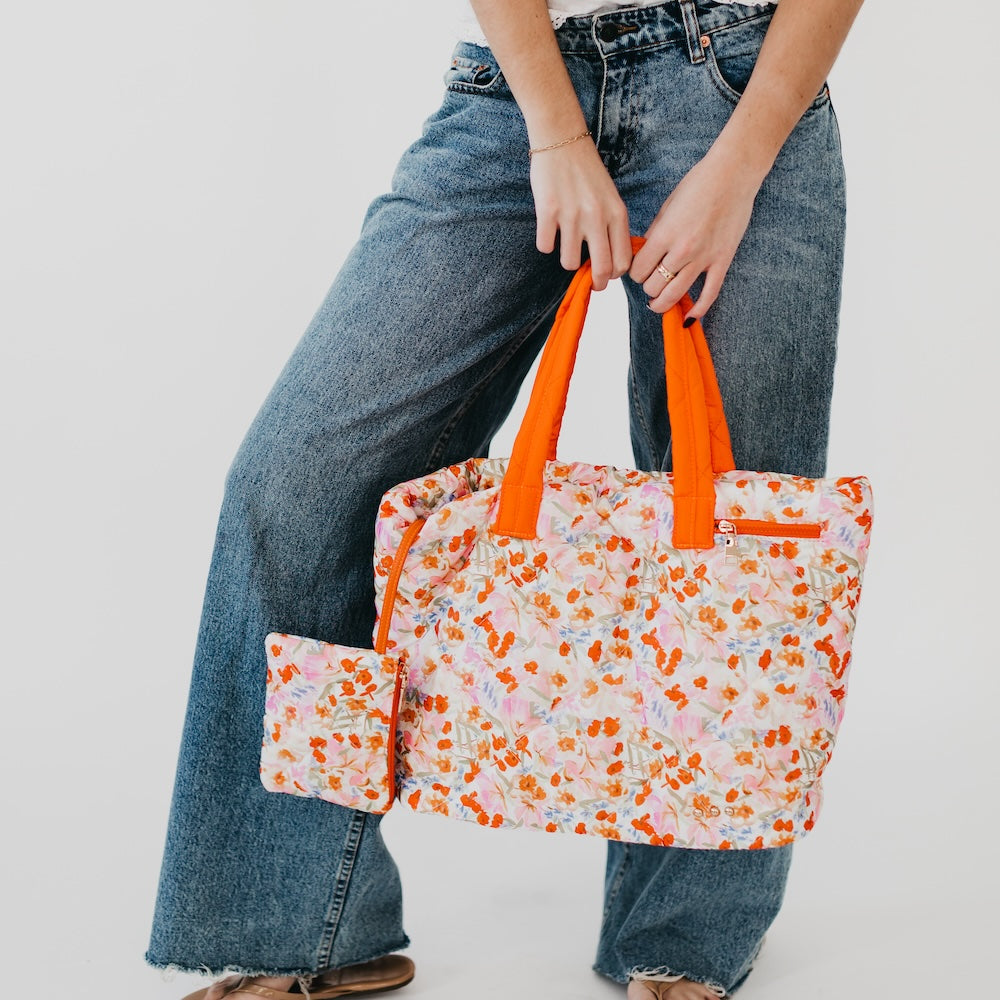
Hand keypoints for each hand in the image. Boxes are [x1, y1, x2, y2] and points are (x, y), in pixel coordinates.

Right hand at [531, 137, 632, 290]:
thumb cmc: (587, 172)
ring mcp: (572, 216)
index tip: (606, 273)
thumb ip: (613, 227)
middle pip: (601, 270)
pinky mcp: (548, 212)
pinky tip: (549, 230)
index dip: (614, 275)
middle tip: (591, 282)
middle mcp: (597, 217)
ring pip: (569, 263)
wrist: (562, 140)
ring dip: (567, 260)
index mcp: (617, 214)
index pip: (623, 261)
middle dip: (597, 283)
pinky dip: (546, 243)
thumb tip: (610, 262)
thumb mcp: (610, 197)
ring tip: (565, 245)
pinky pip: (545, 247)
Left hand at [630, 148, 762, 320]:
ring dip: (662, 303)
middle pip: (653, 286)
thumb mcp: (667, 207)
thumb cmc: (698, 184)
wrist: (733, 174)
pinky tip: (688, 317)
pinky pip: (709, 294)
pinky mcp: (722, 261)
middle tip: (650, 280)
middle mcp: (682, 250)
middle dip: (648, 286)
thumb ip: (654, 233)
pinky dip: (697, 310)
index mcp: (664, 235)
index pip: (638, 270)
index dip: (635, 273)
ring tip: (658, 302)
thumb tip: (644, 253)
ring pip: (674, 295)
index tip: (639, 269)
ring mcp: (703, 258)